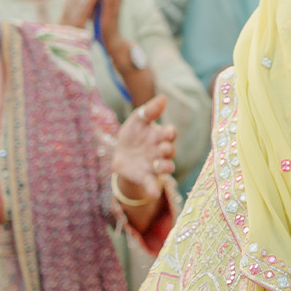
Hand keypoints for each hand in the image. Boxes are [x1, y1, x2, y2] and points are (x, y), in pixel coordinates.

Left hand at [111, 94, 175, 208]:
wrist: (120, 154)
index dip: (169, 133)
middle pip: (170, 151)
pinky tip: (153, 193)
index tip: (166, 132)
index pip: (170, 133)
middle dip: (168, 150)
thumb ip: (150, 110)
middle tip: (162, 148)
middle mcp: (160, 151)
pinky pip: (152, 184)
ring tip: (158, 165)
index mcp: (160, 135)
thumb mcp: (137, 120)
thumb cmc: (133, 134)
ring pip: (166, 167)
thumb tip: (163, 98)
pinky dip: (153, 189)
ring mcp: (154, 165)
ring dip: (165, 167)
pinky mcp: (146, 177)